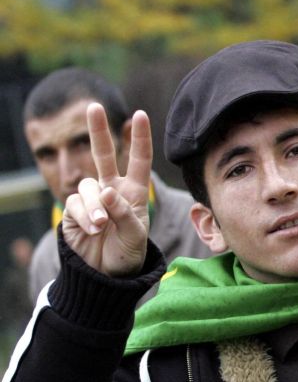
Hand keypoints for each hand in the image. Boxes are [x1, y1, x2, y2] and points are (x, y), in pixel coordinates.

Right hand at [62, 103, 152, 276]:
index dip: (139, 138)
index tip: (141, 115)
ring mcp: (91, 199)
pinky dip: (84, 216)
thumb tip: (107, 190)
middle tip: (94, 107)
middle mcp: (111, 189)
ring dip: (95, 205)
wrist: (107, 275)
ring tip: (102, 225)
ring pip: (87, 185)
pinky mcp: (73, 211)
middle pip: (103, 154)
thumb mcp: (135, 235)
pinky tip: (92, 229)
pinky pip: (75, 204)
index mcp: (134, 191)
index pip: (138, 159)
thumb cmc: (128, 252)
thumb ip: (124, 212)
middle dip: (98, 130)